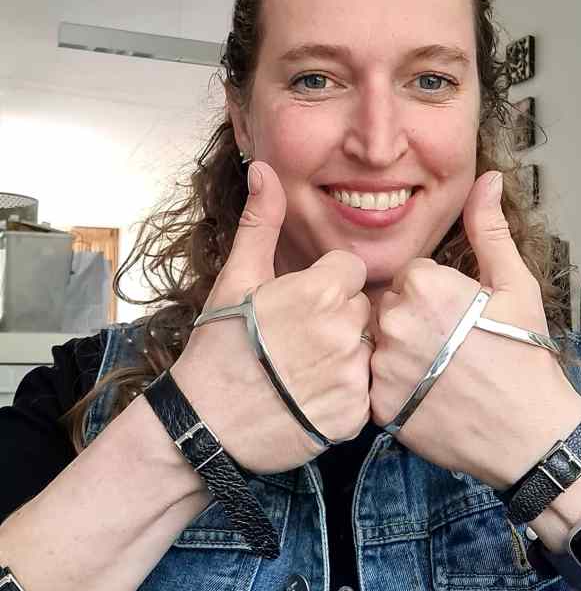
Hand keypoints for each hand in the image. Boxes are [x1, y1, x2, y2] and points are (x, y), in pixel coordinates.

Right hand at [171, 161, 371, 473]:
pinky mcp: (354, 416)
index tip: (300, 303)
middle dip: (336, 317)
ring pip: (366, 349)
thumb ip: (261, 223)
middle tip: (297, 338)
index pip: (350, 270)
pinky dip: (343, 395)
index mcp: (321, 291)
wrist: (205, 421)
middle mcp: (345, 331)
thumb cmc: (220, 345)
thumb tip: (263, 169)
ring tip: (303, 369)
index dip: (325, 284)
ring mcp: (352, 377)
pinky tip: (310, 397)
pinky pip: (364, 391)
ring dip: (343, 356)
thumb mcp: (236, 278)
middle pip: (361, 308)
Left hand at [368, 171, 580, 489]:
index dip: (434, 295)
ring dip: (400, 351)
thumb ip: (489, 230)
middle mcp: (393, 321)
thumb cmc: (525, 356)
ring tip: (437, 370)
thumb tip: (488, 179)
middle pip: (389, 305)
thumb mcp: (515, 285)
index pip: (408, 275)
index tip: (457, 317)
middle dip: (413, 319)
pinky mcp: (377, 404)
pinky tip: (424, 392)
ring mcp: (382, 365)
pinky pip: (373, 380)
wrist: (532, 434)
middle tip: (448, 345)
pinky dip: (393, 385)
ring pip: (377, 342)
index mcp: (423, 286)